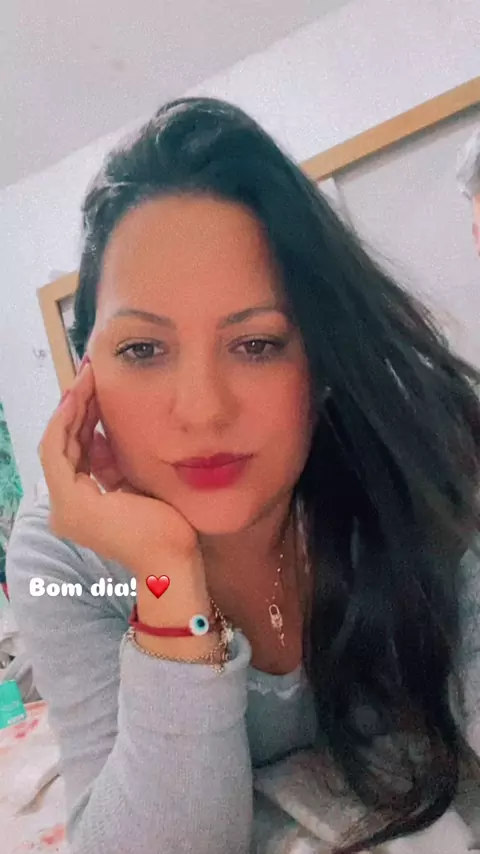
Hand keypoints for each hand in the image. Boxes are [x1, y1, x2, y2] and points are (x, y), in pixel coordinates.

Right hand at [38, 361, 200, 574]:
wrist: (174, 559)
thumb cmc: (168, 528)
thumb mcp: (139, 486)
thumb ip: (117, 465)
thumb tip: (105, 436)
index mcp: (84, 505)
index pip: (78, 451)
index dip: (84, 417)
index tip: (97, 387)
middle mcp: (67, 506)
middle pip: (66, 444)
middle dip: (78, 406)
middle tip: (90, 373)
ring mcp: (65, 506)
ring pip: (60, 443)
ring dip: (73, 407)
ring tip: (87, 377)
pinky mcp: (70, 501)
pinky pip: (59, 450)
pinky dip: (67, 421)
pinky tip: (80, 397)